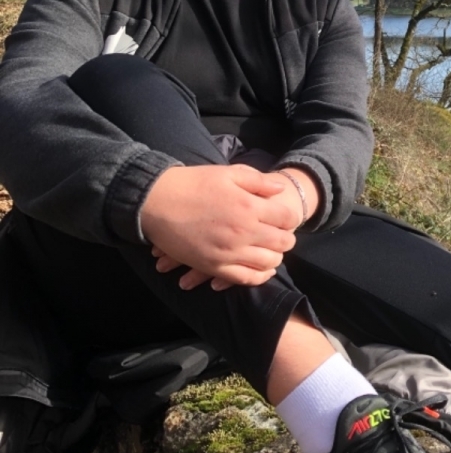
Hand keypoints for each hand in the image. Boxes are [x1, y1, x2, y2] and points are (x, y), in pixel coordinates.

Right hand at [141, 164, 299, 288]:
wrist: (157, 202)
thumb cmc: (193, 183)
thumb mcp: (228, 173)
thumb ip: (258, 182)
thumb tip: (281, 189)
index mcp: (249, 207)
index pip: (287, 218)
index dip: (290, 217)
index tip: (284, 216)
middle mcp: (243, 232)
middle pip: (283, 242)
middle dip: (286, 237)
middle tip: (281, 233)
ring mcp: (229, 252)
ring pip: (268, 263)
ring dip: (276, 256)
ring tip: (271, 249)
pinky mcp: (214, 266)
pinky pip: (246, 279)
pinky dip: (259, 276)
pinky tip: (262, 269)